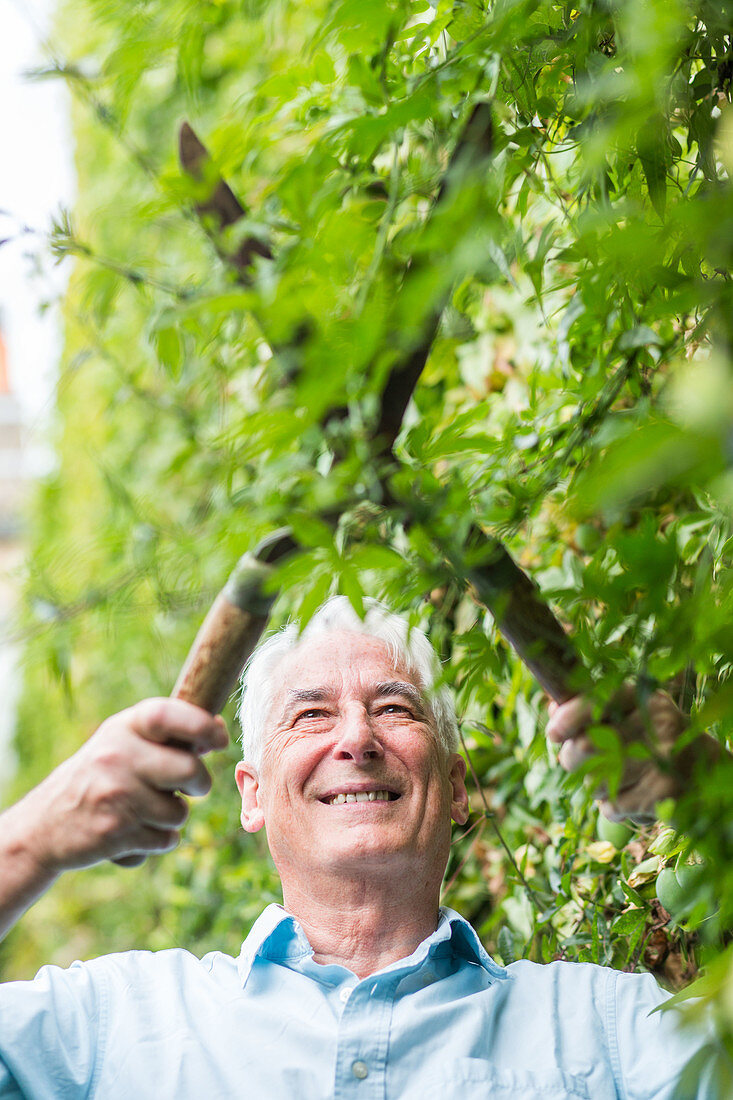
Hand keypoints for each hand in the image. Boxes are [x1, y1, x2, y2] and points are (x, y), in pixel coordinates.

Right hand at [15, 698, 228, 873]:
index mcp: (124, 727)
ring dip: (171, 817)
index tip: (219, 738)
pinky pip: (166, 840)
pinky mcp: (116, 834)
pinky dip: (156, 841)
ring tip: (142, 810)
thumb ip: (165, 736)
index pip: (168, 716)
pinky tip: (130, 832)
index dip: (202, 725)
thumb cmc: (99, 776)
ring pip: (180, 812)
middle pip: (190, 771)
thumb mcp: (121, 742)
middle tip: (189, 787)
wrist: (44, 826)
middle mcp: (118, 757)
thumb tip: (218, 730)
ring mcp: (116, 795)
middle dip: (199, 783)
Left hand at [545, 685, 688, 821]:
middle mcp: (657, 722)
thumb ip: (594, 711)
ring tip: (619, 782)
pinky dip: (614, 809)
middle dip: (572, 760)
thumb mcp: (635, 719)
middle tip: (582, 764)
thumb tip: (552, 705)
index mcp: (646, 699)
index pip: (598, 696)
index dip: (569, 715)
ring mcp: (663, 757)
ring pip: (594, 779)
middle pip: (585, 744)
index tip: (553, 732)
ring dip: (595, 788)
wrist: (714, 781)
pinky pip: (612, 806)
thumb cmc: (660, 746)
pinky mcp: (664, 792)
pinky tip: (635, 800)